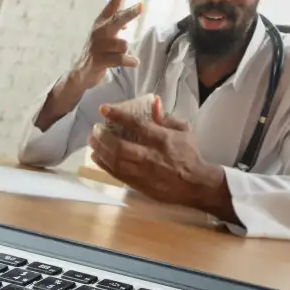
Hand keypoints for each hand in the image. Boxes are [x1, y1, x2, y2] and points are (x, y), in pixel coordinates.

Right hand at [77, 0, 141, 83]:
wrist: (80, 72)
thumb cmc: (98, 51)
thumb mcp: (106, 35)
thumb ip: (117, 26)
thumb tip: (127, 23)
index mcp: (102, 21)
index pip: (113, 2)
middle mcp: (99, 30)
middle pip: (118, 19)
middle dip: (130, 13)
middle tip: (141, 6)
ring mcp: (98, 45)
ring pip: (123, 44)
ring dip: (126, 50)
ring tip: (120, 54)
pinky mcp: (99, 60)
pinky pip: (120, 59)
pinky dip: (129, 61)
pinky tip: (134, 62)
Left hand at [89, 96, 233, 219]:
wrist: (196, 185)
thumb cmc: (189, 154)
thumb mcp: (184, 131)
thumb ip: (167, 117)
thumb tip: (153, 103)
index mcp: (163, 140)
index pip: (137, 125)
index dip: (118, 116)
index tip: (104, 109)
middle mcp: (151, 157)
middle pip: (121, 146)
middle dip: (103, 136)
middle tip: (94, 128)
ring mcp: (144, 173)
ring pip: (116, 162)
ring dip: (100, 150)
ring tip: (92, 140)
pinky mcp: (140, 185)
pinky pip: (118, 175)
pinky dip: (104, 165)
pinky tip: (96, 157)